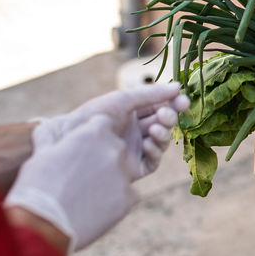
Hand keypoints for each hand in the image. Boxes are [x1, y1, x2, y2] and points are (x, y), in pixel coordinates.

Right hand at [5, 114, 140, 251]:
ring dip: (109, 179)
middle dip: (102, 157)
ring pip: (122, 172)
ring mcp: (124, 174)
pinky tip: (95, 209)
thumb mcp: (39, 155)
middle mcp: (114, 150)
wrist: (44, 225)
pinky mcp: (128, 199)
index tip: (81, 148)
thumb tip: (44, 126)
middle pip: (115, 147)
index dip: (91, 136)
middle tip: (83, 174)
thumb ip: (48, 137)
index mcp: (93, 133)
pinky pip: (127, 195)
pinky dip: (115, 200)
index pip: (102, 124)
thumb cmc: (37, 187)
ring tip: (86, 195)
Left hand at [32, 83, 189, 177]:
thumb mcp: (122, 100)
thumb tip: (178, 86)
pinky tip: (148, 144)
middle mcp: (136, 130)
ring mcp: (135, 149)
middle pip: (164, 123)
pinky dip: (155, 151)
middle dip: (169, 117)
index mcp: (132, 112)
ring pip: (161, 141)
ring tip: (154, 130)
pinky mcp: (134, 168)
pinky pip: (153, 160)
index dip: (174, 103)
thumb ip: (151, 93)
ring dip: (164, 133)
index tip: (183, 100)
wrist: (71, 142)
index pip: (160, 105)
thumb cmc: (93, 116)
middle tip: (166, 114)